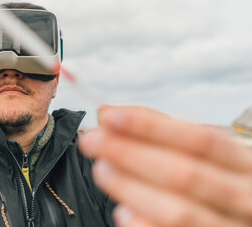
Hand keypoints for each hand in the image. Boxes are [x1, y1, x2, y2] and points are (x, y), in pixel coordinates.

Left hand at [78, 105, 251, 226]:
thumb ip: (161, 135)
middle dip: (130, 154)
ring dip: (130, 188)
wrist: (239, 220)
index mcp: (243, 164)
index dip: (150, 127)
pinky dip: (142, 224)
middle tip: (93, 142)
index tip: (110, 117)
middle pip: (183, 173)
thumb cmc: (218, 184)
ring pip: (177, 211)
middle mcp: (244, 197)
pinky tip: (122, 211)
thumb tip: (111, 115)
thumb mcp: (203, 155)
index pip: (199, 139)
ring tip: (102, 171)